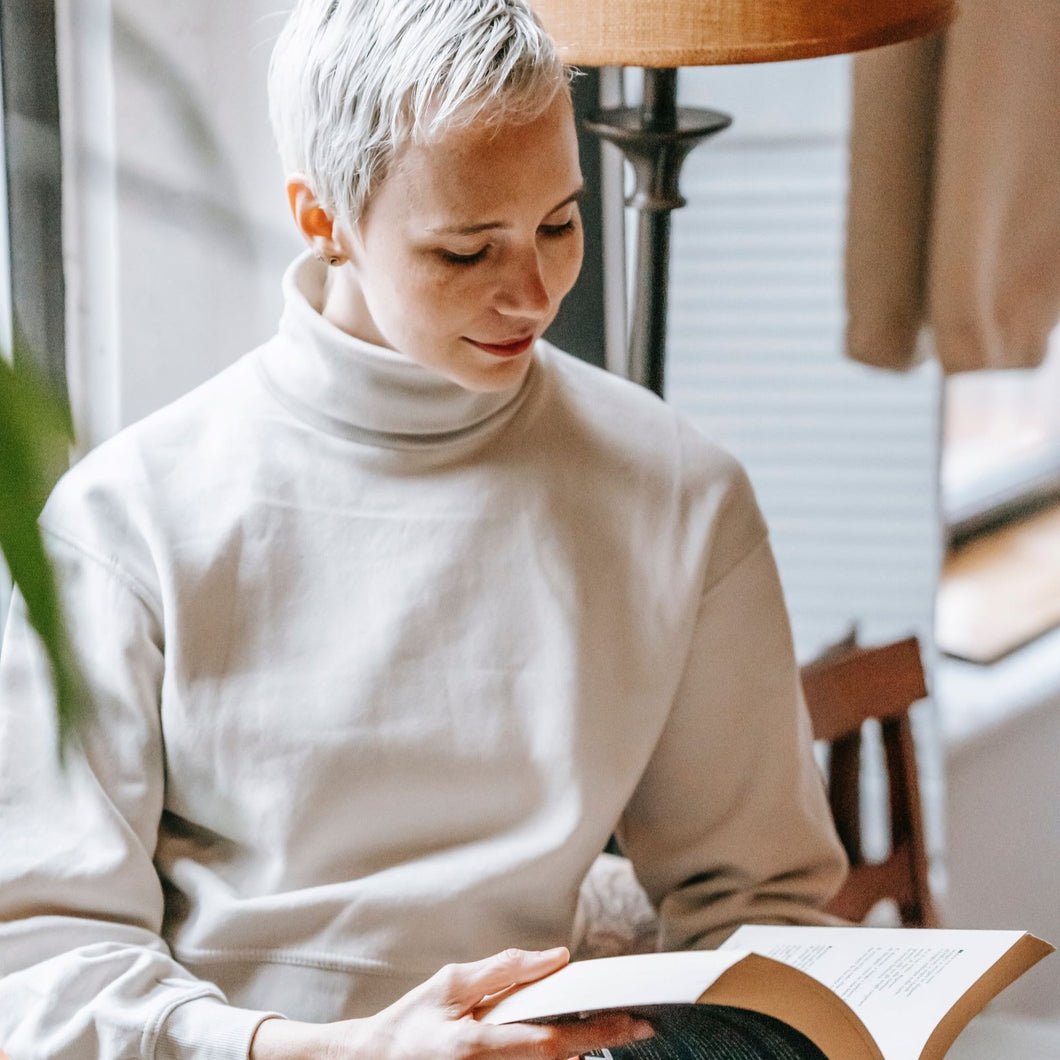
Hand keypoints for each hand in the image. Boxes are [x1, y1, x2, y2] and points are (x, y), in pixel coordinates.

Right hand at [250, 947, 653, 1058]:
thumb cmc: (410, 1023)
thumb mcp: (450, 984)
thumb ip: (504, 971)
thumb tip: (555, 958)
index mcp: (477, 1042)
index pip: (551, 1039)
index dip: (596, 1032)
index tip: (633, 1021)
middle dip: (598, 1042)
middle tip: (637, 1026)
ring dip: (577, 1053)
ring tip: (607, 1030)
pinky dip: (550, 1059)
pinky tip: (568, 1044)